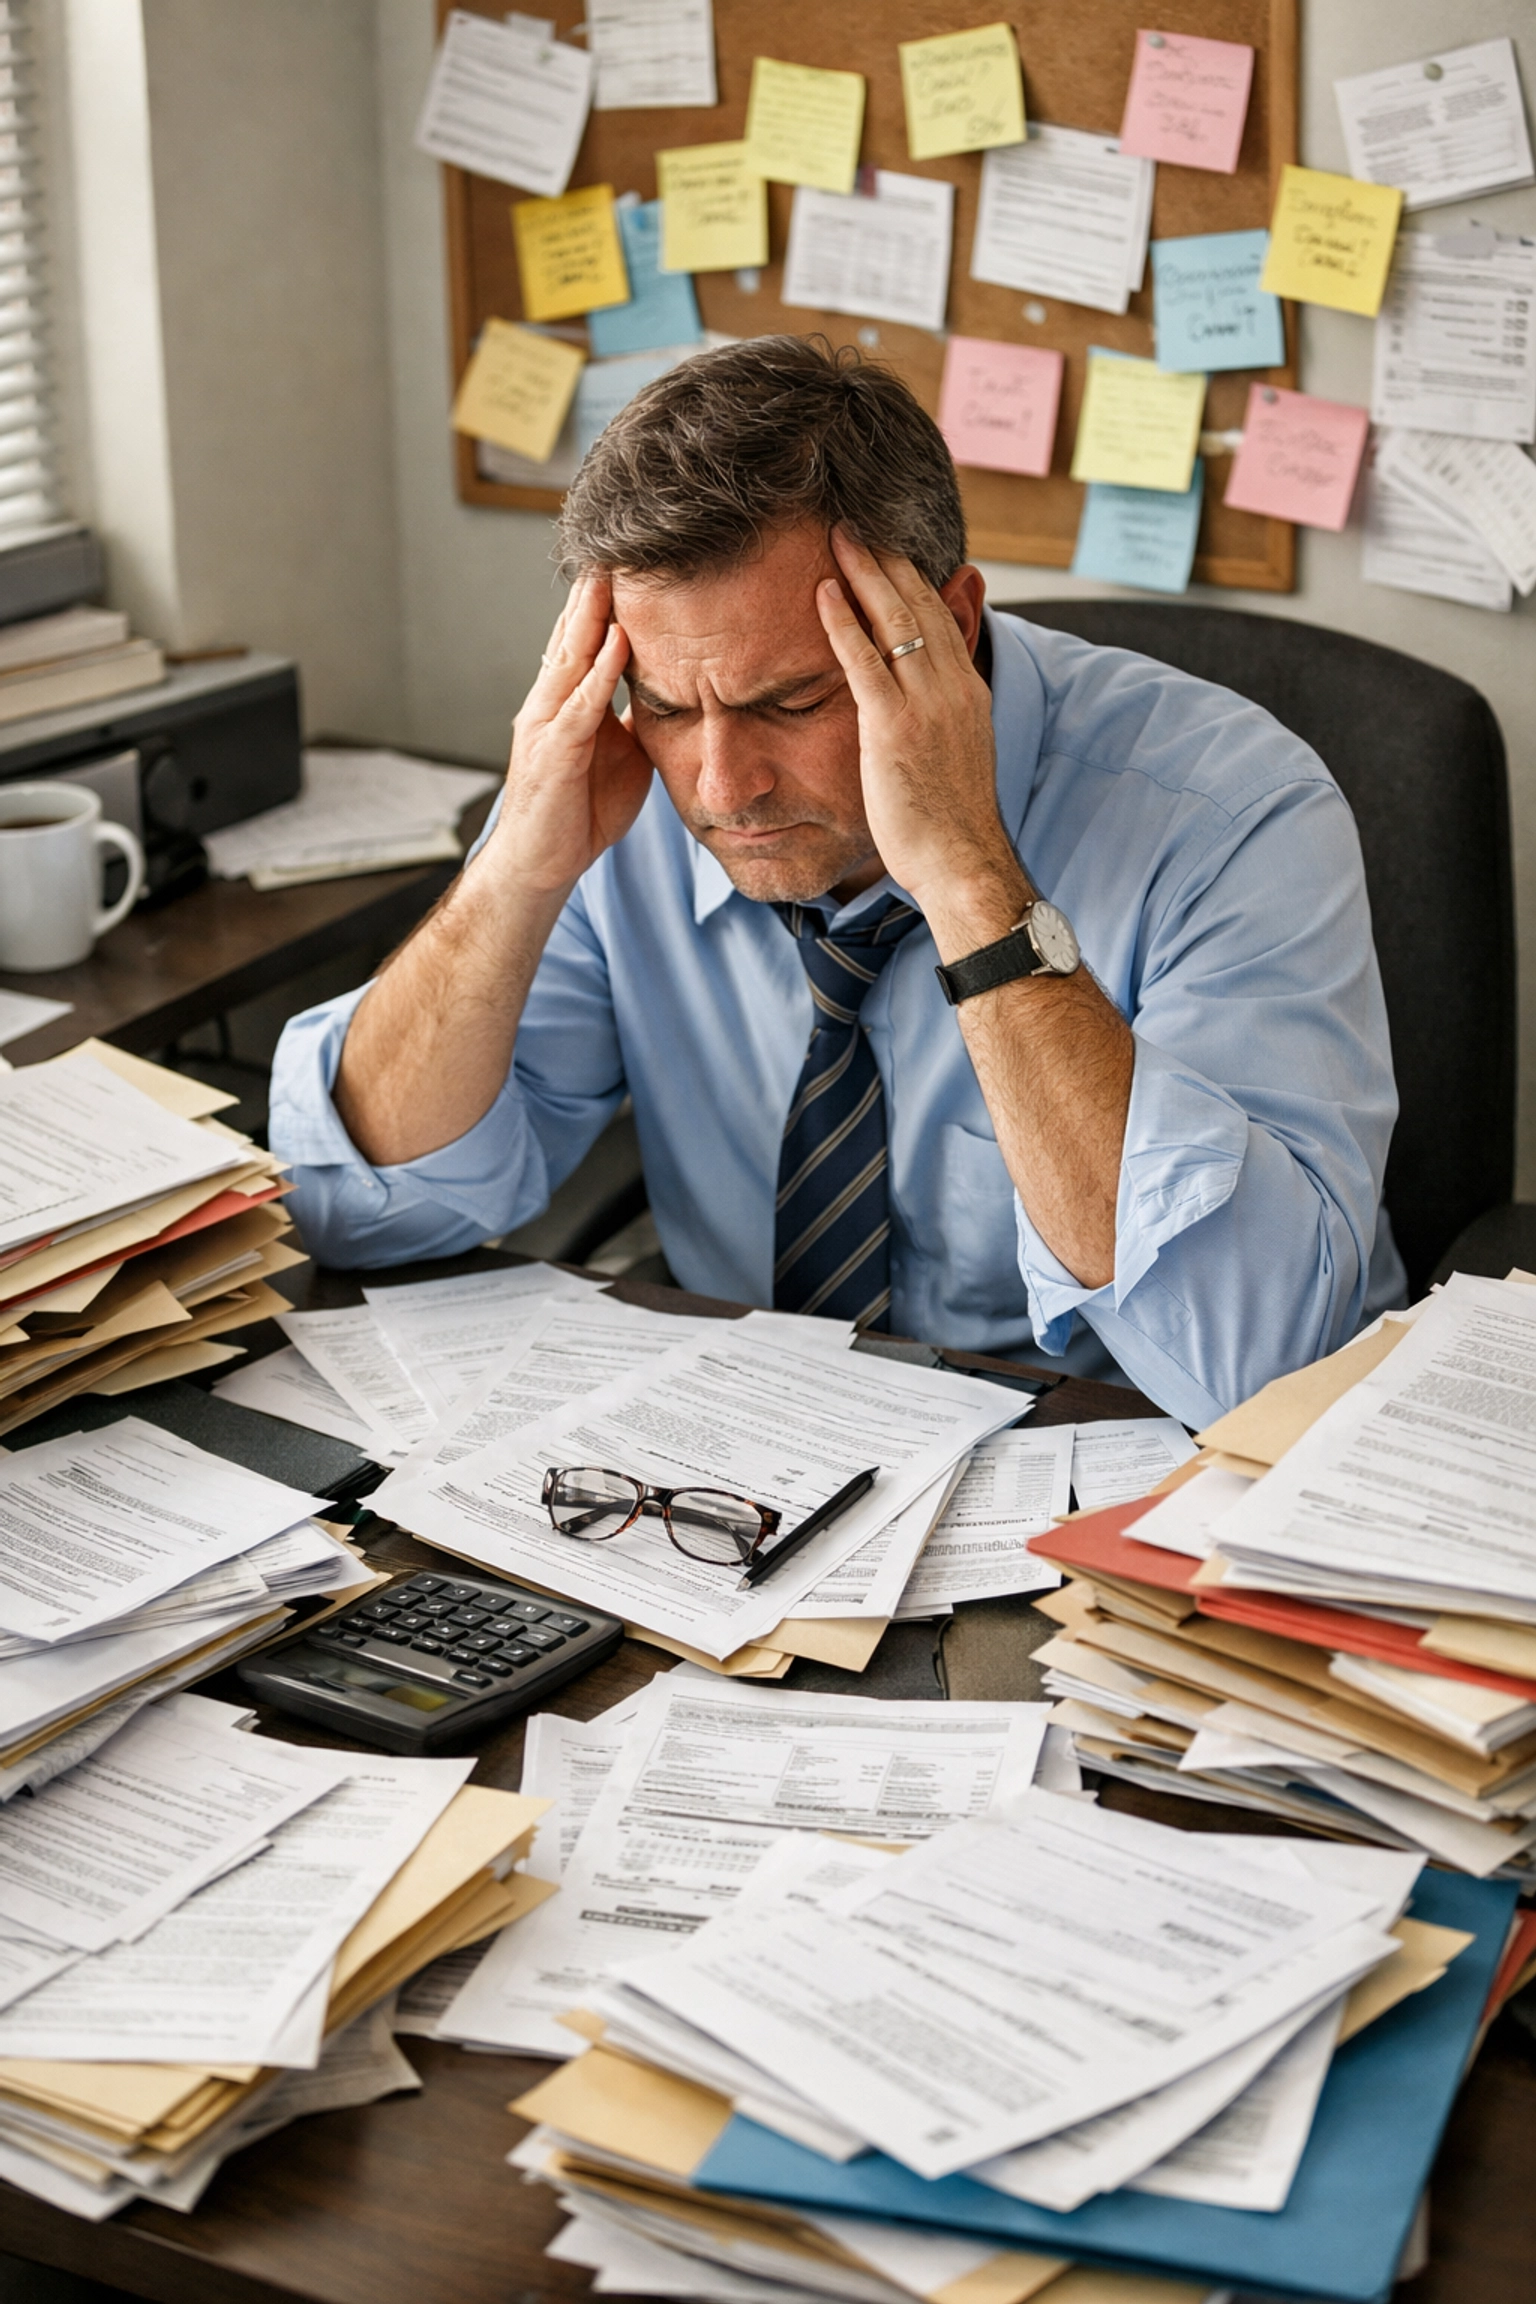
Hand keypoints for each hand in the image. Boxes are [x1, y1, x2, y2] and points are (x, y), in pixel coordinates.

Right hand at [490, 572, 652, 896]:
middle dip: (594, 589)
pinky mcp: (554, 754)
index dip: (604, 600)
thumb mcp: (620, 755)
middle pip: (574, 633)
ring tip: (612, 573)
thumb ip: (637, 719)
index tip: (629, 559)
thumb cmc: (578, 812)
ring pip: (571, 657)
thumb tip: (672, 692)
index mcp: (568, 701)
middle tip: (616, 540)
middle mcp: (550, 702)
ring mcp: (547, 725)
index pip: (586, 638)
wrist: (541, 866)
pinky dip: (599, 673)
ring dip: (592, 615)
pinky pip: (579, 706)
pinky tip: (619, 643)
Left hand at [816, 533, 1027, 944]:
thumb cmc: (950, 824)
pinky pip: (864, 661)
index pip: (942, 618)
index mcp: (968, 693)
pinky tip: (823, 593)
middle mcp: (953, 688)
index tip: (888, 549)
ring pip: (896, 619)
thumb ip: (939, 720)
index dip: (914, 579)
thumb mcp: (954, 759)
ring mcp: (927, 705)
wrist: (964, 862)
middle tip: (856, 523)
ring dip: (865, 572)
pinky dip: (843, 622)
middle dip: (888, 559)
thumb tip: (923, 709)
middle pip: (921, 604)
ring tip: (837, 536)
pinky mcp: (894, 728)